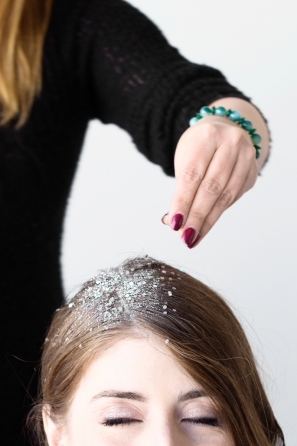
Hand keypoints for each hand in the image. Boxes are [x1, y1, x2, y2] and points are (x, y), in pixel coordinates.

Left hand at [162, 115, 258, 247]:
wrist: (223, 129)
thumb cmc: (198, 147)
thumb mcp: (184, 158)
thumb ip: (181, 188)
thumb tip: (175, 221)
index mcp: (208, 136)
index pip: (192, 174)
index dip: (183, 201)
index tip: (175, 223)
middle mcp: (231, 143)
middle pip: (211, 187)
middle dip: (197, 215)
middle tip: (185, 236)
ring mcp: (246, 156)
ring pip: (226, 196)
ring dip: (208, 220)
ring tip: (194, 237)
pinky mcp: (253, 171)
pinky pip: (234, 197)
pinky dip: (218, 213)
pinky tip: (206, 224)